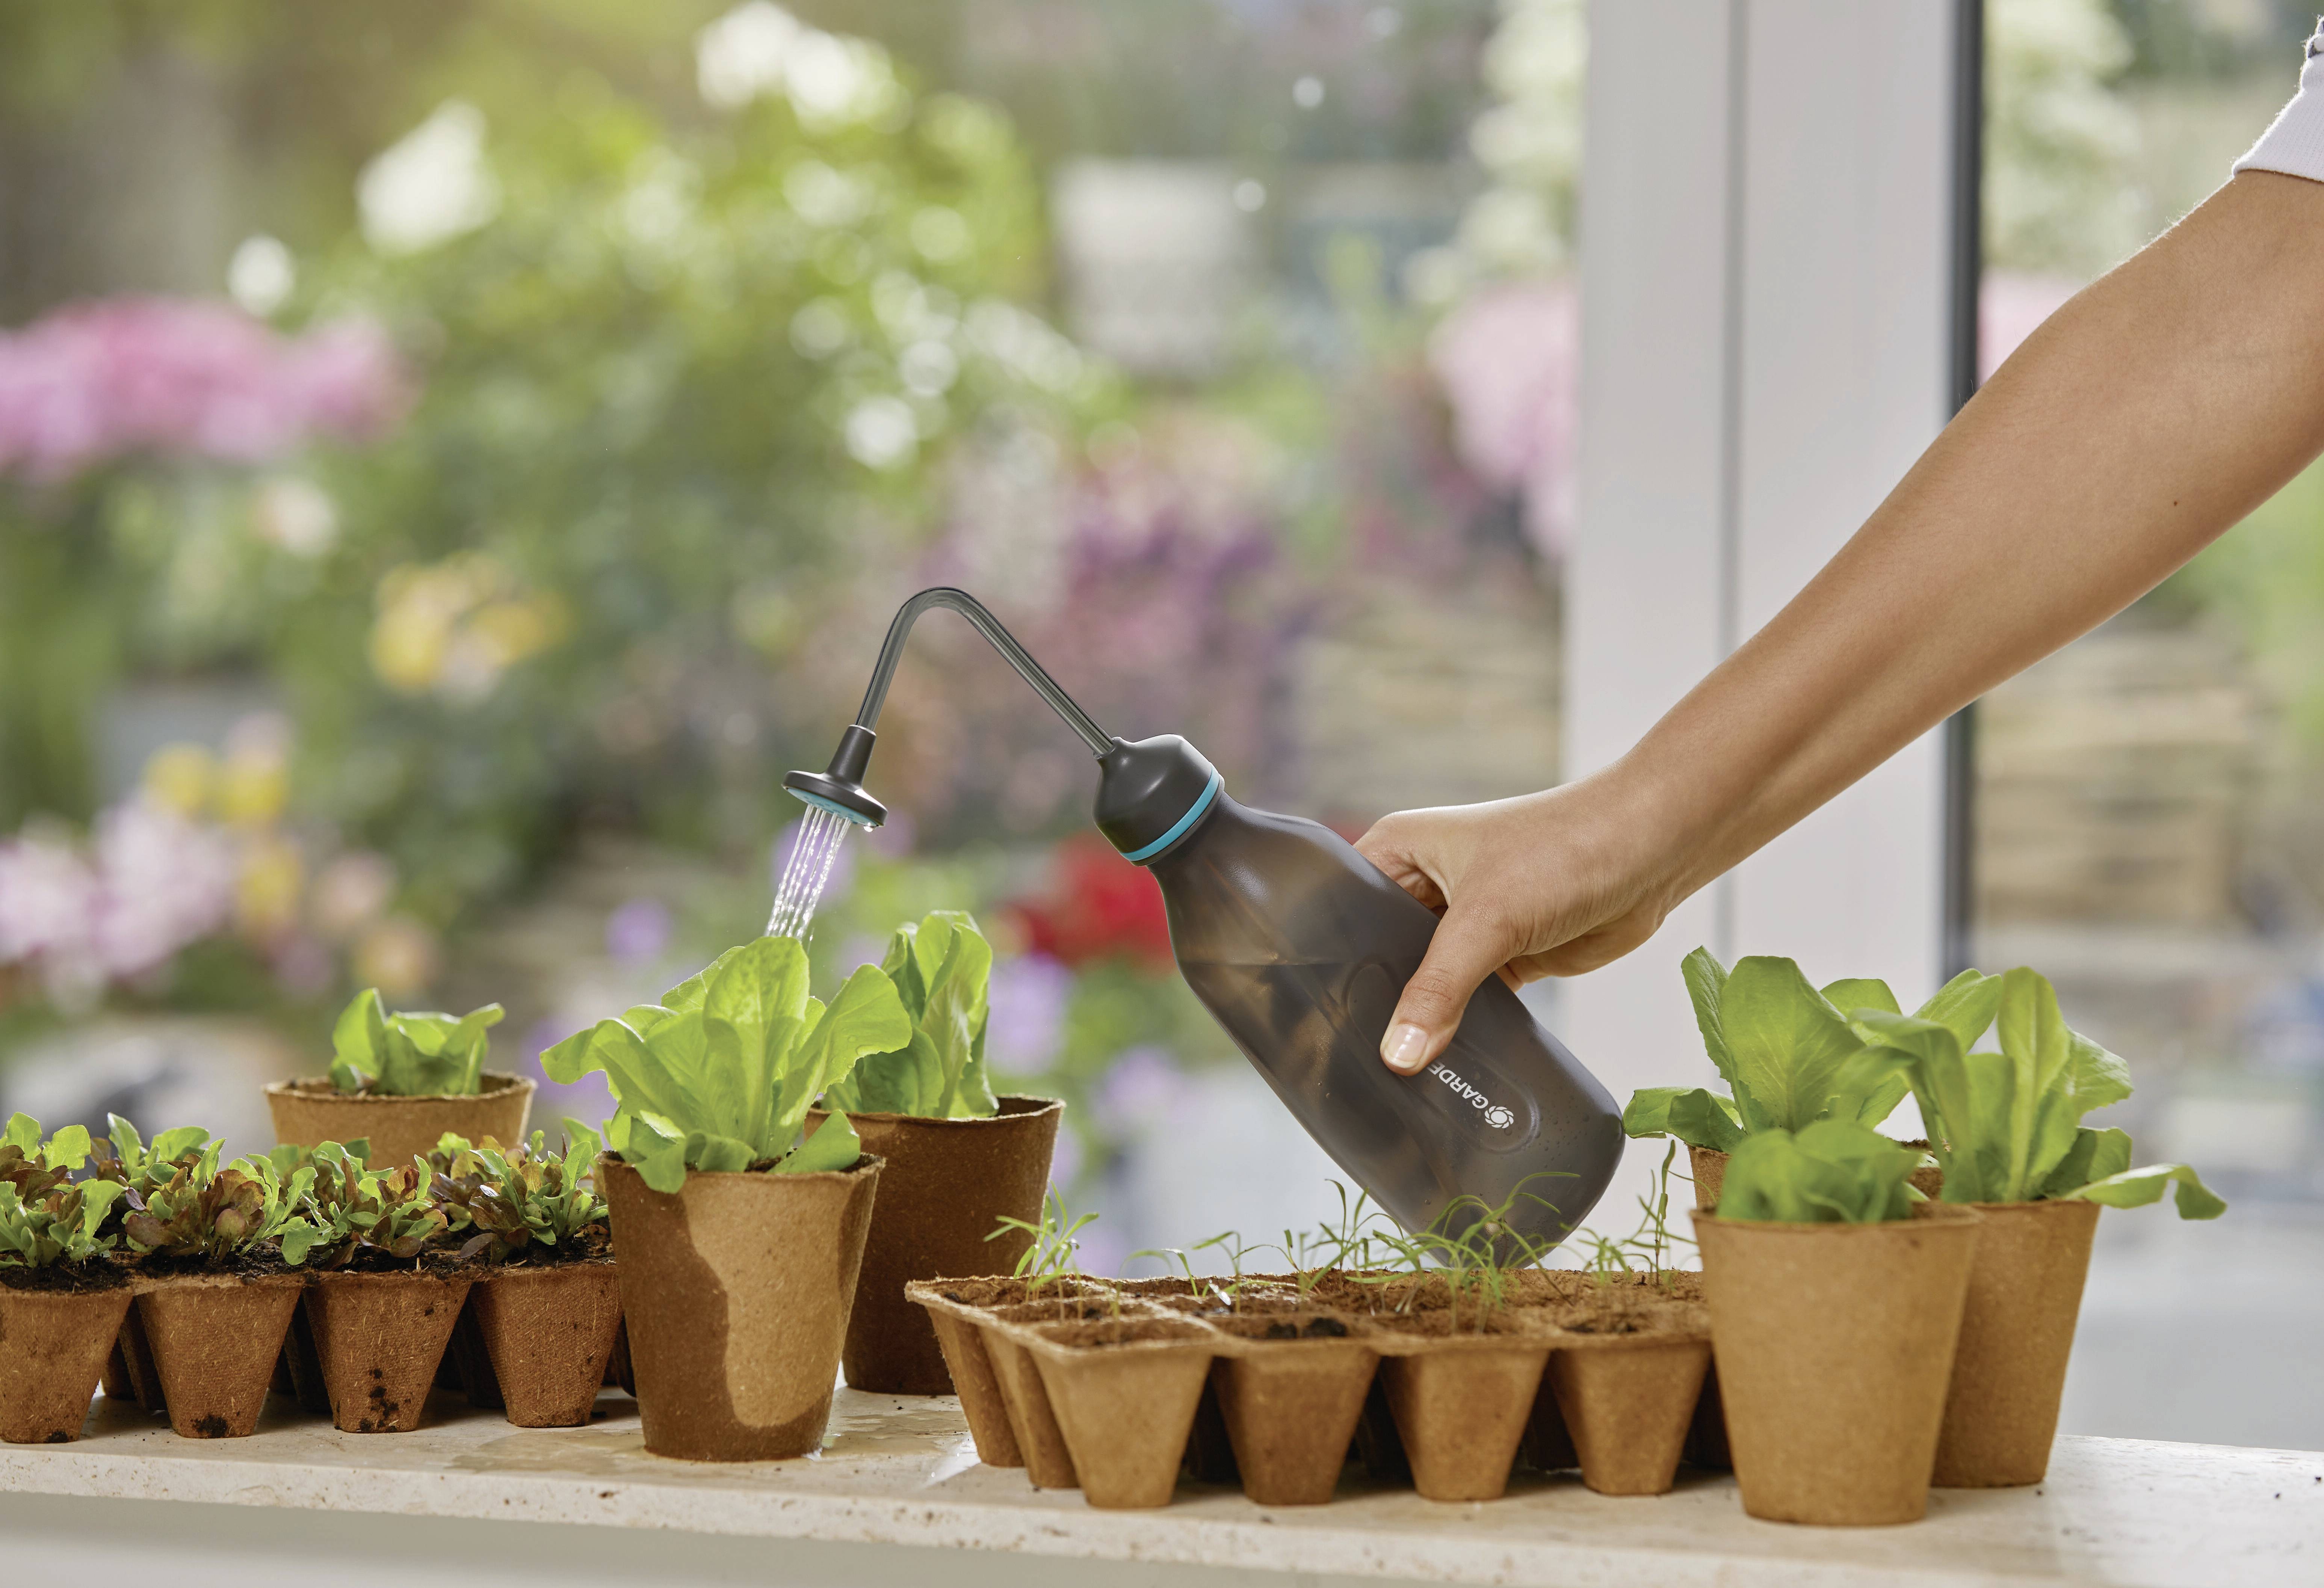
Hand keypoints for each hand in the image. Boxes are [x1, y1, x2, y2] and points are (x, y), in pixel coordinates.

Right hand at [1354, 766, 1692, 1074]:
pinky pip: (1468, 1003)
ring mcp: (1467, 923)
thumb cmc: (1565, 847)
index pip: (1343, 911)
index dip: (1328, 962)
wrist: (1653, 849)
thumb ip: (1439, 989)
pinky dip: (1461, 1029)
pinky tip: (1445, 1063)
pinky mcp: (1505, 955)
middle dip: (1379, 1002)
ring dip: (1422, 1021)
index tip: (1312, 1018)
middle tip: (1351, 1058)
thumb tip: (1398, 1055)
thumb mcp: (1488, 917)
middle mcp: (1426, 885)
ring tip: (1395, 1071)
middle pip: (1383, 956)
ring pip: (1428, 985)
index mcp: (1400, 851)